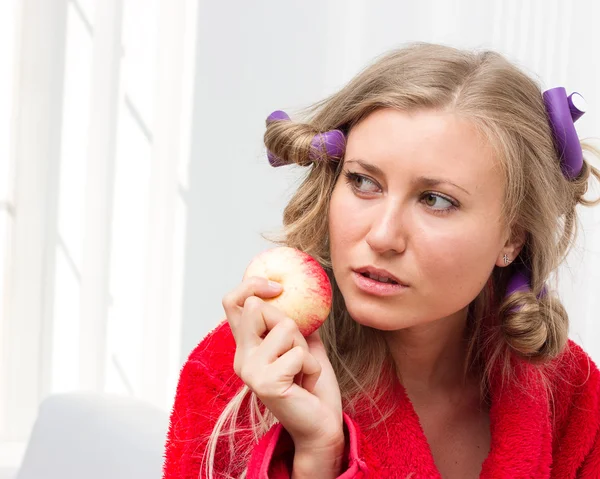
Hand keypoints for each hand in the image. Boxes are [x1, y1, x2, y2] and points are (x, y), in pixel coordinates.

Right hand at [222, 276, 343, 449]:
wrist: (321, 424)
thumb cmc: (312, 384)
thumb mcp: (302, 343)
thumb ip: (292, 320)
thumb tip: (295, 290)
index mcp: (247, 346)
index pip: (232, 303)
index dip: (250, 286)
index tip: (275, 286)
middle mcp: (242, 357)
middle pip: (258, 308)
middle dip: (290, 323)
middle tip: (298, 349)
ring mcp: (250, 370)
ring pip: (285, 327)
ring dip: (304, 347)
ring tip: (303, 370)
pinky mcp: (265, 383)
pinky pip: (298, 353)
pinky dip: (311, 365)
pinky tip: (306, 383)